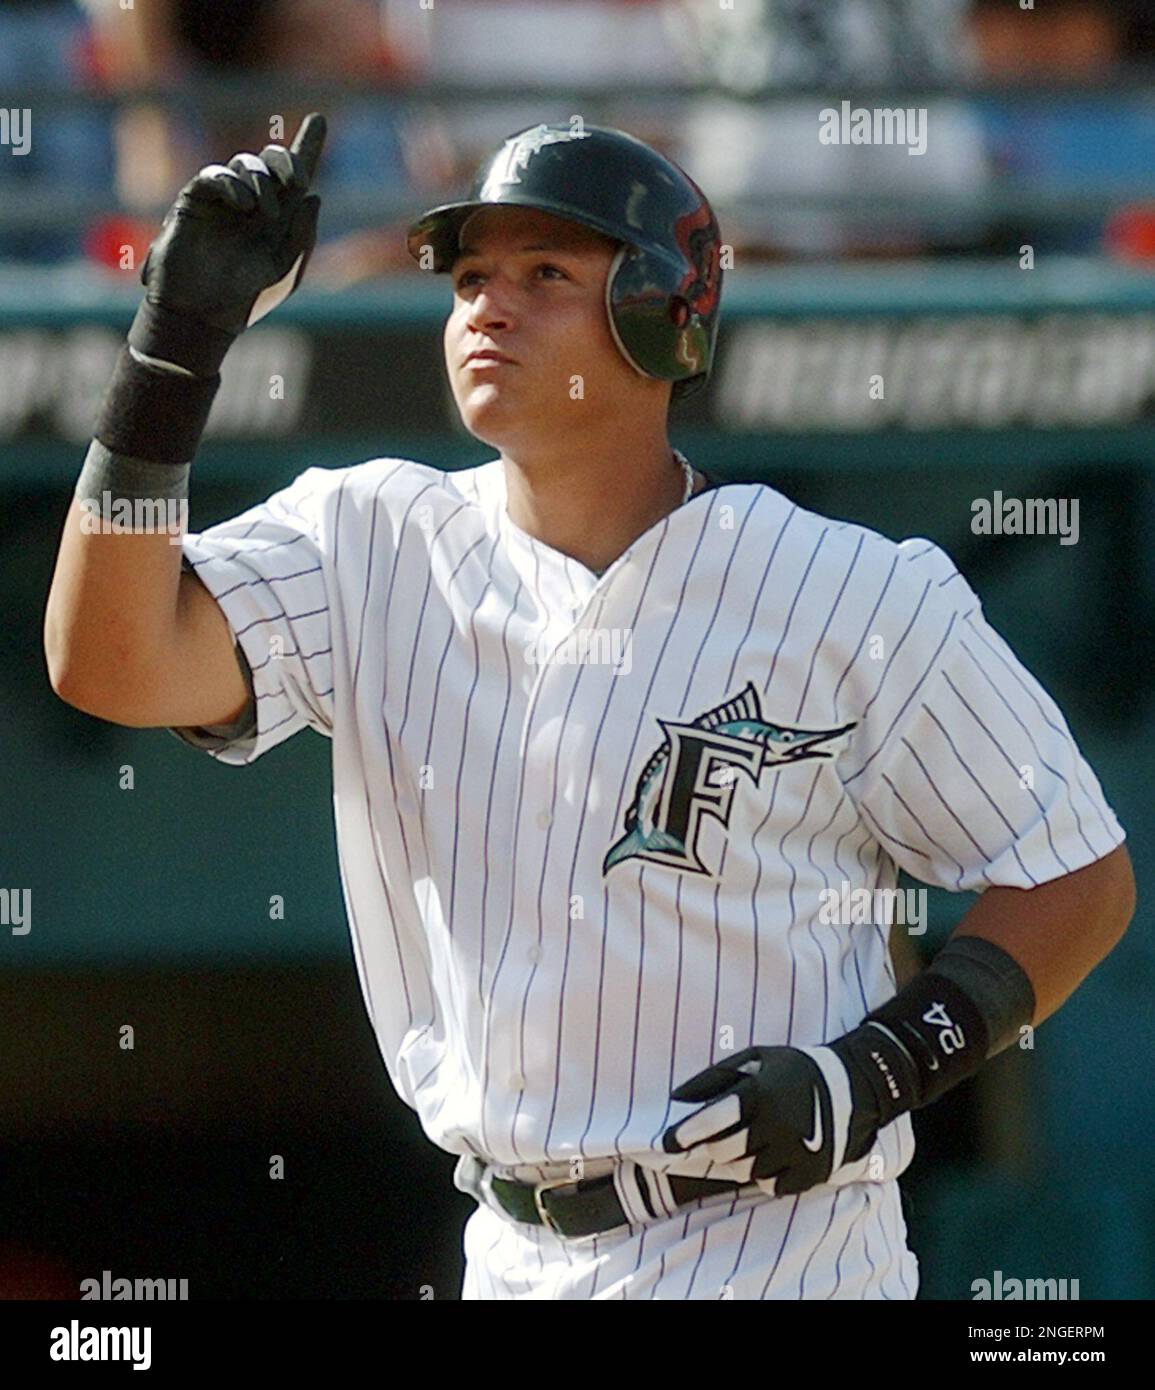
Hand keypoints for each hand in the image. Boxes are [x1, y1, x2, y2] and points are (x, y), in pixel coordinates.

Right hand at [129, 113, 326, 374]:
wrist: (203, 313)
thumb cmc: (246, 296)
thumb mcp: (285, 268)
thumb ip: (303, 233)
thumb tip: (313, 195)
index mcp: (277, 218)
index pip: (294, 176)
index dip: (307, 147)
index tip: (319, 120)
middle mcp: (252, 203)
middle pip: (270, 160)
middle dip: (285, 160)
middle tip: (295, 179)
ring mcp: (224, 200)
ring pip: (246, 164)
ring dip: (261, 181)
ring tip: (263, 212)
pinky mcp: (196, 200)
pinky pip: (215, 174)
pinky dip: (233, 182)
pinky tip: (244, 204)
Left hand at [661, 1044, 883, 1197]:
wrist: (854, 1087)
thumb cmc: (793, 1070)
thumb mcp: (755, 1059)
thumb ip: (714, 1078)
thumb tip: (675, 1098)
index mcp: (761, 1093)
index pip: (713, 1120)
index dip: (686, 1133)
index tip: (667, 1143)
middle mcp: (777, 1126)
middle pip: (723, 1151)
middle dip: (716, 1143)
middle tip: (725, 1132)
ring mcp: (795, 1153)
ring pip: (743, 1171)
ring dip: (739, 1159)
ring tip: (753, 1138)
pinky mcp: (809, 1174)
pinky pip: (769, 1186)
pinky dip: (764, 1174)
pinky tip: (773, 1153)